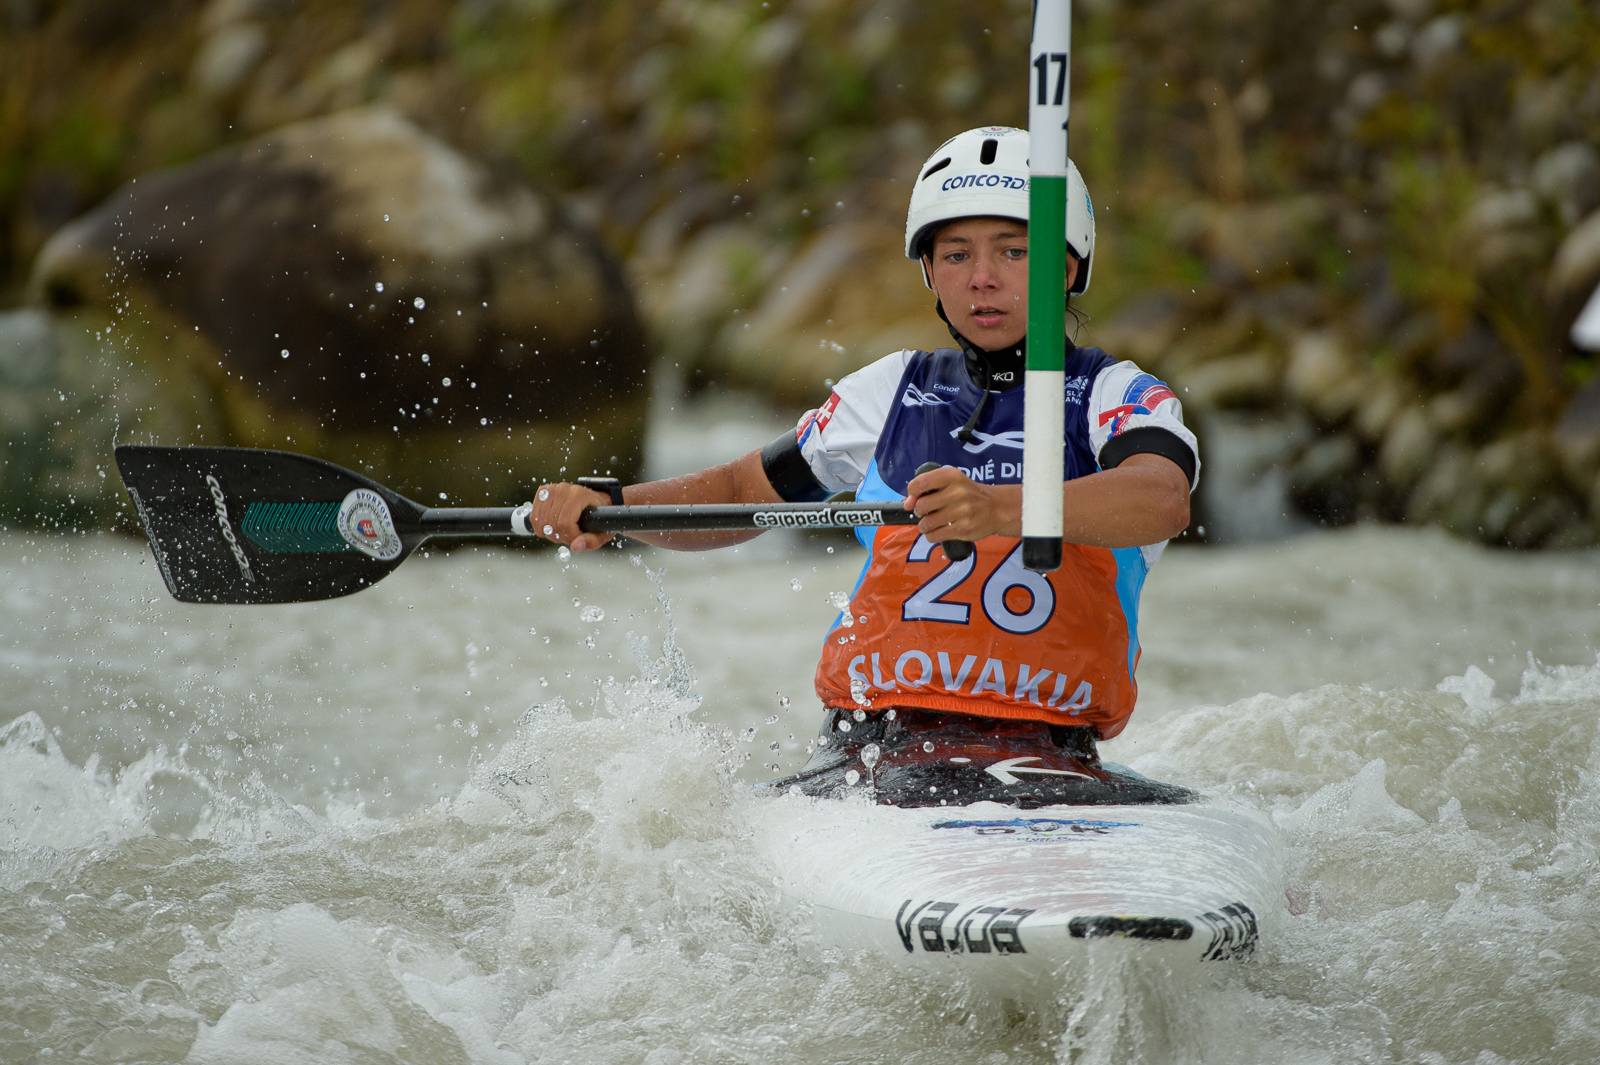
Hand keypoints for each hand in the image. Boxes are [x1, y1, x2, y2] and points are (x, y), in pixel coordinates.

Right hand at [528, 482, 613, 552]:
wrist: (596, 501)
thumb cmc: (600, 517)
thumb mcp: (602, 532)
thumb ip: (591, 541)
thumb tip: (574, 547)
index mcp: (578, 495)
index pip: (564, 523)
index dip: (570, 536)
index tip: (579, 538)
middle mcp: (563, 489)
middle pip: (552, 523)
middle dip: (560, 536)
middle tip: (571, 537)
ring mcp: (551, 489)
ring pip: (541, 522)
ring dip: (551, 534)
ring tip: (563, 532)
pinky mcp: (543, 492)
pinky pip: (534, 517)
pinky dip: (541, 528)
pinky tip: (553, 528)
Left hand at [904, 465, 1020, 541]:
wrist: (996, 508)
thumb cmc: (968, 494)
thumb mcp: (952, 482)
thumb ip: (927, 487)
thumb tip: (907, 503)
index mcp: (952, 476)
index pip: (920, 483)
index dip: (912, 493)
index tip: (914, 498)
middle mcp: (958, 492)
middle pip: (921, 506)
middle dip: (919, 511)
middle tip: (927, 511)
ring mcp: (962, 512)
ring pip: (926, 523)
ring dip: (924, 526)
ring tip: (932, 523)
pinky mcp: (964, 529)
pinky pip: (935, 535)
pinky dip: (931, 535)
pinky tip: (938, 531)